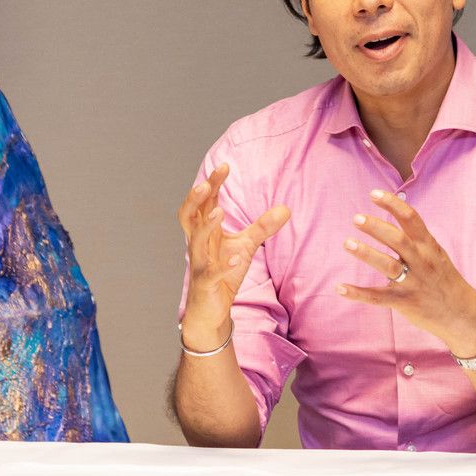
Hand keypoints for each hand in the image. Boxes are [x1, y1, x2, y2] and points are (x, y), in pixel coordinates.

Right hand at [177, 163, 289, 348]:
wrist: (211, 309)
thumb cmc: (223, 272)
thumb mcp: (245, 246)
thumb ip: (263, 227)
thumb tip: (287, 209)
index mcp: (206, 231)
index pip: (206, 202)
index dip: (212, 184)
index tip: (225, 165)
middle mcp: (198, 243)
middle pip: (189, 216)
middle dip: (195, 199)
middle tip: (206, 184)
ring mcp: (200, 263)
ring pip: (196, 242)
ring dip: (206, 226)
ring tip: (219, 213)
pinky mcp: (206, 284)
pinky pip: (212, 273)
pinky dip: (223, 266)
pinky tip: (237, 260)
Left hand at [338, 189, 475, 356]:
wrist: (461, 313)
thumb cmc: (444, 279)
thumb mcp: (436, 253)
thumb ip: (417, 237)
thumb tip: (398, 212)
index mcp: (428, 246)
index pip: (411, 218)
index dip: (392, 204)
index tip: (373, 194)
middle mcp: (421, 261)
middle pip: (398, 240)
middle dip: (376, 227)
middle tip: (356, 218)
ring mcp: (413, 282)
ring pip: (388, 266)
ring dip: (366, 254)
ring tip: (347, 243)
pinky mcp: (404, 302)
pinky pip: (378, 297)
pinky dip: (358, 293)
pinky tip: (340, 288)